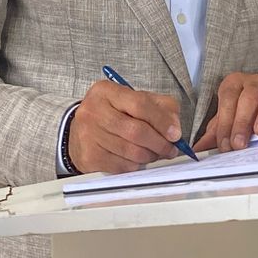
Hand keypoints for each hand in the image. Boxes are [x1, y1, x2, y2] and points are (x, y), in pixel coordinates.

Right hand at [68, 79, 184, 173]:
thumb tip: (174, 128)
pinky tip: (138, 160)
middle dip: (159, 143)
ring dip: (150, 156)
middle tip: (170, 149)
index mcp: (106, 91)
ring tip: (155, 154)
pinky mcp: (90, 156)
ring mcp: (89, 135)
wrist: (81, 131)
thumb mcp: (136, 100)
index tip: (175, 134)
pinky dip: (136, 165)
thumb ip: (161, 107)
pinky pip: (122, 166)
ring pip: (131, 152)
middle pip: (136, 131)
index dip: (162, 121)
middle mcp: (94, 111)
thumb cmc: (113, 114)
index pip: (139, 104)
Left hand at [196, 72, 257, 152]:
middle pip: (248, 97)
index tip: (225, 144)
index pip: (228, 99)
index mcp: (234, 85)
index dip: (225, 122)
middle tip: (240, 143)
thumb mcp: (227, 122)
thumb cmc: (245, 116)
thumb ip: (214, 134)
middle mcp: (254, 83)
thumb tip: (195, 149)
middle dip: (242, 122)